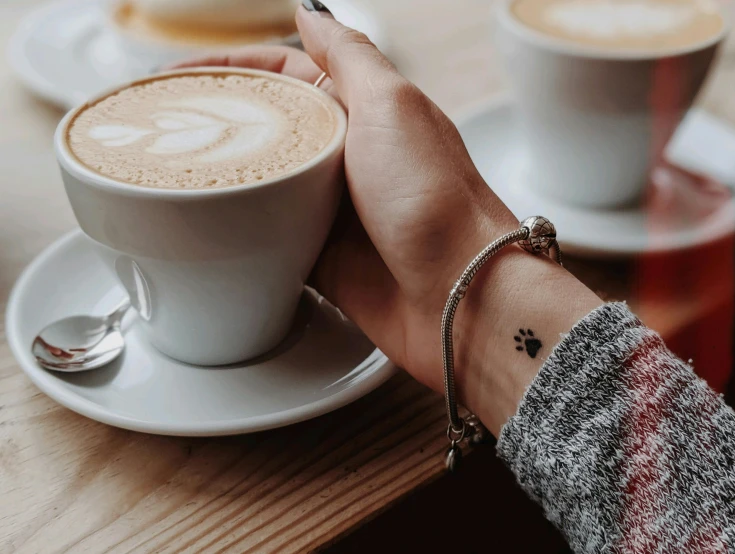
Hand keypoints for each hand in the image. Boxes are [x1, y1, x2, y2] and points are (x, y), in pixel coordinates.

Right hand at [174, 7, 600, 433]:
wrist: (458, 295)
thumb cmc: (434, 199)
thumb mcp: (391, 105)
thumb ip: (349, 57)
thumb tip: (312, 11)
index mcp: (363, 110)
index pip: (284, 73)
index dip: (230, 68)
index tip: (176, 74)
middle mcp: (347, 155)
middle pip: (268, 128)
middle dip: (217, 123)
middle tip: (158, 126)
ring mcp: (332, 208)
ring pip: (263, 184)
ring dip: (223, 179)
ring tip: (167, 174)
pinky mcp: (322, 256)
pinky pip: (268, 237)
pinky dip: (238, 231)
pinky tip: (203, 226)